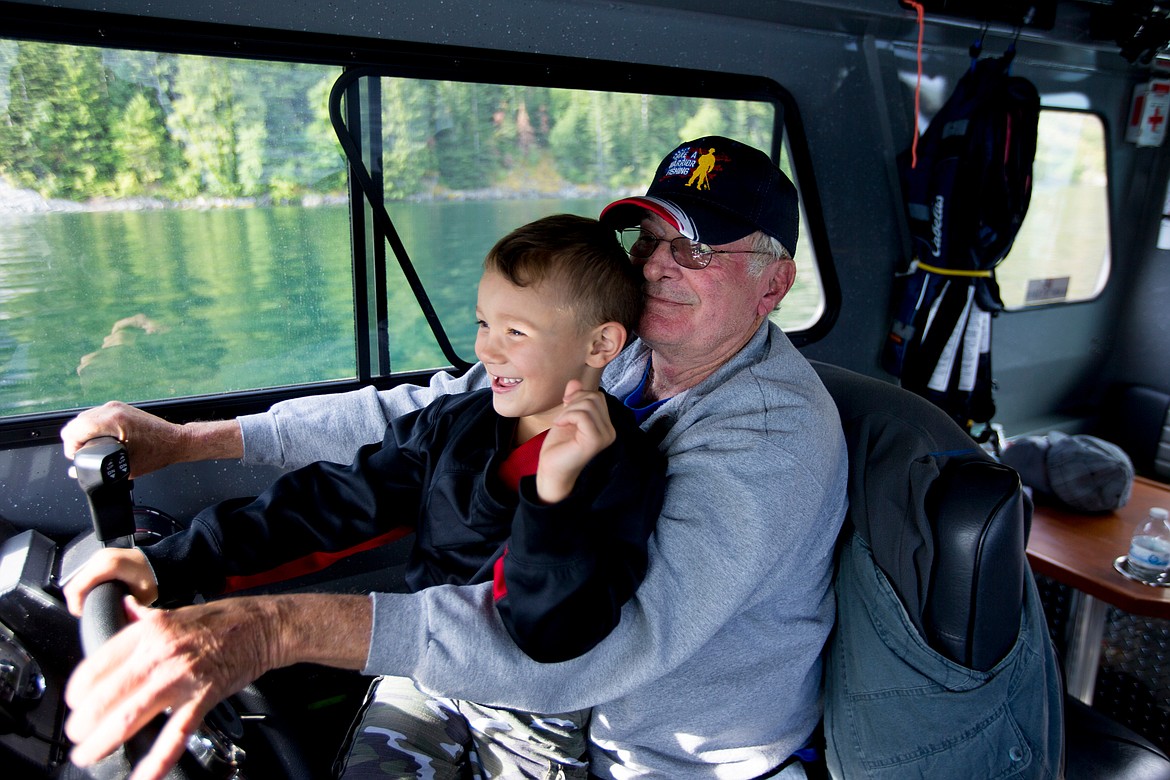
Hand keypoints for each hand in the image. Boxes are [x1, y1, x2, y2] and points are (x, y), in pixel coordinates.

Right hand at [60, 401, 243, 477]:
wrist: (176, 441)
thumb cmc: (157, 452)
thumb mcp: (125, 466)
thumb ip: (97, 469)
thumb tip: (75, 471)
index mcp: (112, 420)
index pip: (74, 430)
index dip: (71, 447)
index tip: (76, 458)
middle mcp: (112, 409)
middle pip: (76, 423)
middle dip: (75, 441)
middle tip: (82, 456)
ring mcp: (115, 406)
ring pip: (84, 418)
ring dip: (82, 434)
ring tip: (89, 450)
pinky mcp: (119, 408)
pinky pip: (95, 416)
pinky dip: (92, 429)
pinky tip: (98, 441)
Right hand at [63, 547, 158, 616]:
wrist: (163, 563)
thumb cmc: (154, 579)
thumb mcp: (139, 598)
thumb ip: (122, 608)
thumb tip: (108, 619)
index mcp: (108, 565)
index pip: (77, 587)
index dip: (76, 604)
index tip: (83, 615)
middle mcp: (101, 558)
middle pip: (74, 583)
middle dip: (77, 600)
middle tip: (86, 612)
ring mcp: (101, 556)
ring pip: (78, 579)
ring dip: (81, 593)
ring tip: (90, 605)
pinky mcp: (102, 557)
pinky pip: (86, 574)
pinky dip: (86, 586)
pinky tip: (95, 595)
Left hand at [64, 593, 370, 779]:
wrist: (264, 625)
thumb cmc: (223, 619)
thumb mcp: (175, 611)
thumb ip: (144, 617)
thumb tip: (123, 613)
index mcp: (149, 631)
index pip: (95, 664)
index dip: (77, 690)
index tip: (74, 702)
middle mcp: (160, 654)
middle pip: (106, 696)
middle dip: (83, 723)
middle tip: (77, 735)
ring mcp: (181, 678)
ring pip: (130, 716)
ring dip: (102, 740)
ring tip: (89, 753)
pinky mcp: (203, 698)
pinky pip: (175, 735)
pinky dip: (156, 760)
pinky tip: (142, 775)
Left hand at [536, 380, 615, 503]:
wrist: (551, 469)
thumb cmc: (558, 446)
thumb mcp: (566, 416)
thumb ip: (573, 400)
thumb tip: (575, 381)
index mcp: (606, 425)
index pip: (597, 397)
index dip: (579, 396)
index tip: (565, 408)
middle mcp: (610, 431)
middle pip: (595, 397)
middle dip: (574, 401)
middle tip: (562, 417)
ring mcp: (605, 436)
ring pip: (589, 404)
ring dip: (569, 410)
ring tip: (561, 422)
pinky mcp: (595, 441)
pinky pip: (583, 415)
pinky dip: (567, 415)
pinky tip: (560, 425)